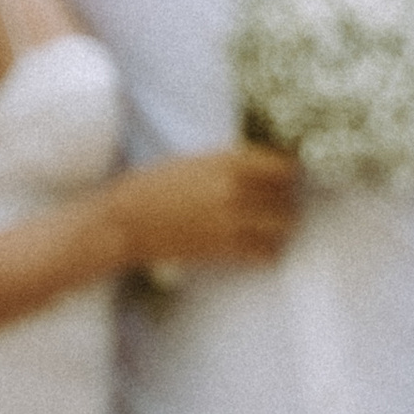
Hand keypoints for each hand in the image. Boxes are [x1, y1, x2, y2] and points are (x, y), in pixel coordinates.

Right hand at [110, 142, 298, 270]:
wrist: (126, 221)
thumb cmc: (154, 185)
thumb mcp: (197, 160)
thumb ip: (232, 163)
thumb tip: (264, 169)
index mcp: (229, 161)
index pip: (284, 166)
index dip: (287, 173)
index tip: (283, 179)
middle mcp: (237, 189)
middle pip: (287, 198)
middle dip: (284, 201)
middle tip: (274, 204)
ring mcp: (233, 220)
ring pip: (283, 227)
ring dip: (279, 227)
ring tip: (267, 227)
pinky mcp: (225, 249)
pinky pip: (267, 253)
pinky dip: (267, 250)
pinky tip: (255, 246)